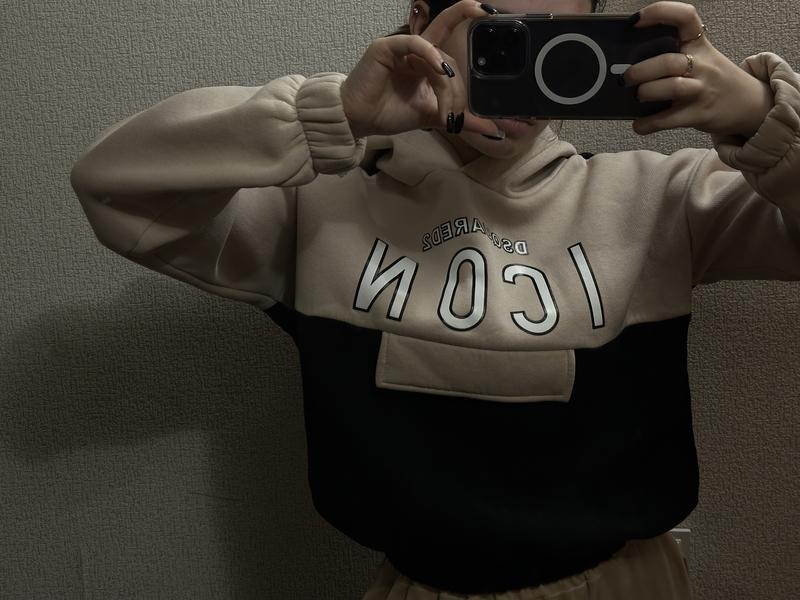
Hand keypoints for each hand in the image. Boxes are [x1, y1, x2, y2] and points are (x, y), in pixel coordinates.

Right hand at [340, 0, 501, 138]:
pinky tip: (440, 69)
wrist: (360, 121)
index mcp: (426, 63)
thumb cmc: (389, 114)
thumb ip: (461, 119)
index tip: (492, 22)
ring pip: (436, 55)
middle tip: (454, 116)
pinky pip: (415, 42)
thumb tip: (494, 129)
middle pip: (449, 60)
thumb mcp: (433, 116)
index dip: (467, 64)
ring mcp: (402, 47)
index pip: (454, 58)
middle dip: (456, 91)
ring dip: (446, 84)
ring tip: (445, 110)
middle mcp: (417, 52)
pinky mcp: (387, 47)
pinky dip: (430, 53)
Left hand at [624, 1, 774, 137]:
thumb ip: (673, 54)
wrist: (751, 104)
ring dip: (647, 92)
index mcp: (699, 45)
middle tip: (627, 78)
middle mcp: (702, 65)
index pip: (685, 17)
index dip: (660, 13)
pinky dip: (648, 123)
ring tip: (638, 96)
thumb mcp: (701, 58)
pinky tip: (639, 124)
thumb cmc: (715, 79)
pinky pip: (669, 120)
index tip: (636, 20)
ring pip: (672, 87)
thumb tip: (629, 64)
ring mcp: (701, 90)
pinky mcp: (699, 114)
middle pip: (668, 61)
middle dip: (640, 70)